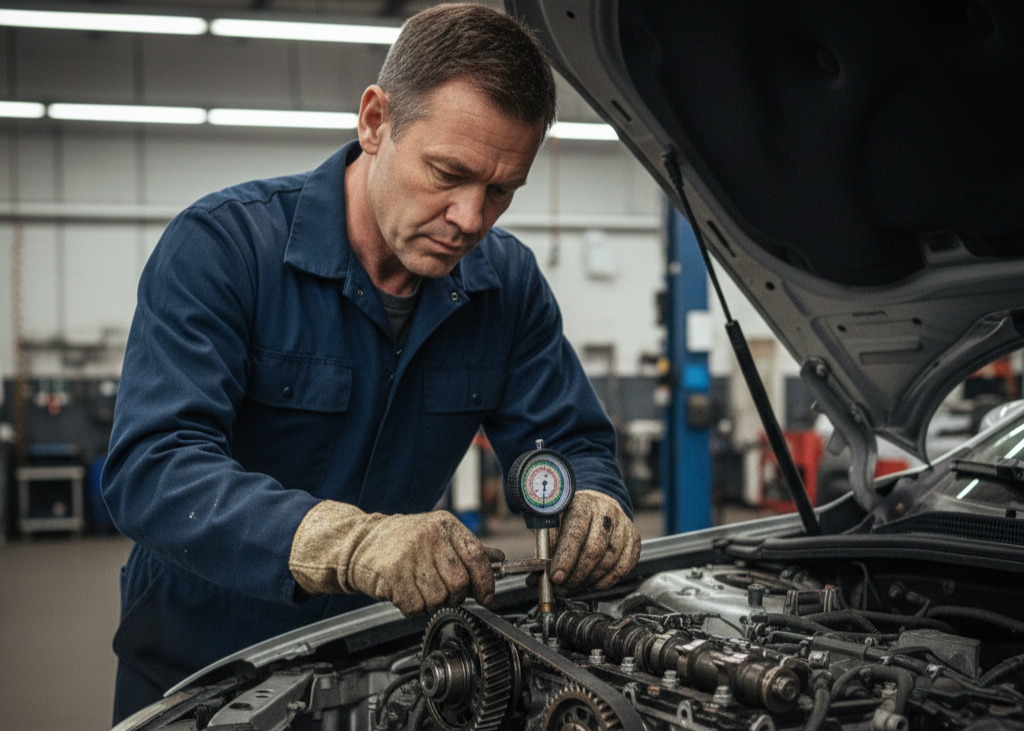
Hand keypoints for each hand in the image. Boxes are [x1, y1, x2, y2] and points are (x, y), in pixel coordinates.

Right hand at [289, 501, 495, 616]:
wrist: (357, 542)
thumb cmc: (399, 541)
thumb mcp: (435, 534)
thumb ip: (463, 549)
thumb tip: (497, 560)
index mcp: (445, 525)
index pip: (476, 555)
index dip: (485, 581)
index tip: (486, 596)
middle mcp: (429, 536)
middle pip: (459, 582)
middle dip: (454, 596)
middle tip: (441, 592)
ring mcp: (411, 554)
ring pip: (438, 598)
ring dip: (430, 602)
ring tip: (417, 588)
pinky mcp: (394, 574)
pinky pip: (416, 607)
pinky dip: (412, 608)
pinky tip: (404, 593)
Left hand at [536, 490, 640, 592]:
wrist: (598, 506)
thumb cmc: (572, 518)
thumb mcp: (554, 525)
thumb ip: (545, 551)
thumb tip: (536, 580)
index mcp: (582, 504)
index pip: (575, 533)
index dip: (565, 558)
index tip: (556, 577)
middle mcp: (606, 512)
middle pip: (594, 550)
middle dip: (576, 574)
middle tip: (564, 586)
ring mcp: (623, 525)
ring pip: (608, 561)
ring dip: (589, 579)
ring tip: (576, 583)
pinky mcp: (634, 539)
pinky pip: (623, 568)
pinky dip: (606, 581)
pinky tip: (593, 582)